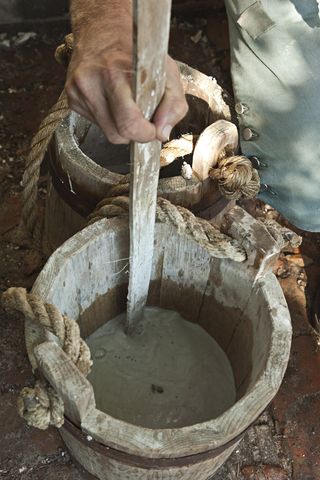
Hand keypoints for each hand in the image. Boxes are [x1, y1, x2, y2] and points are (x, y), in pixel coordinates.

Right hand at [66, 41, 187, 144]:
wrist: (102, 28)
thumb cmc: (137, 50)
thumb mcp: (167, 71)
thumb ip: (173, 105)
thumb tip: (162, 134)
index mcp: (115, 74)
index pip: (128, 123)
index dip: (144, 134)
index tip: (153, 130)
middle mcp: (91, 84)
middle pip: (116, 135)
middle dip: (134, 134)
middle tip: (144, 121)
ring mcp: (78, 92)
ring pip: (107, 132)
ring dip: (122, 127)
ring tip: (129, 106)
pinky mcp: (72, 99)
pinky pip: (97, 124)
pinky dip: (110, 120)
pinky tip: (113, 102)